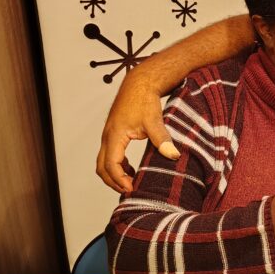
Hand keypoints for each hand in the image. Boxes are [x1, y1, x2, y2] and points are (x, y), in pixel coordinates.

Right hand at [96, 73, 178, 192]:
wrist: (139, 82)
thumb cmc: (144, 99)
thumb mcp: (154, 120)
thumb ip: (162, 138)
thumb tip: (173, 155)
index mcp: (114, 135)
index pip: (110, 164)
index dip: (119, 180)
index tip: (131, 189)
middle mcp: (107, 136)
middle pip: (101, 167)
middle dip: (113, 181)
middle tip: (129, 191)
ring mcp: (109, 135)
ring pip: (103, 161)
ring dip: (114, 174)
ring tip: (131, 182)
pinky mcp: (114, 133)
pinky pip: (110, 155)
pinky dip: (117, 166)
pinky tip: (131, 170)